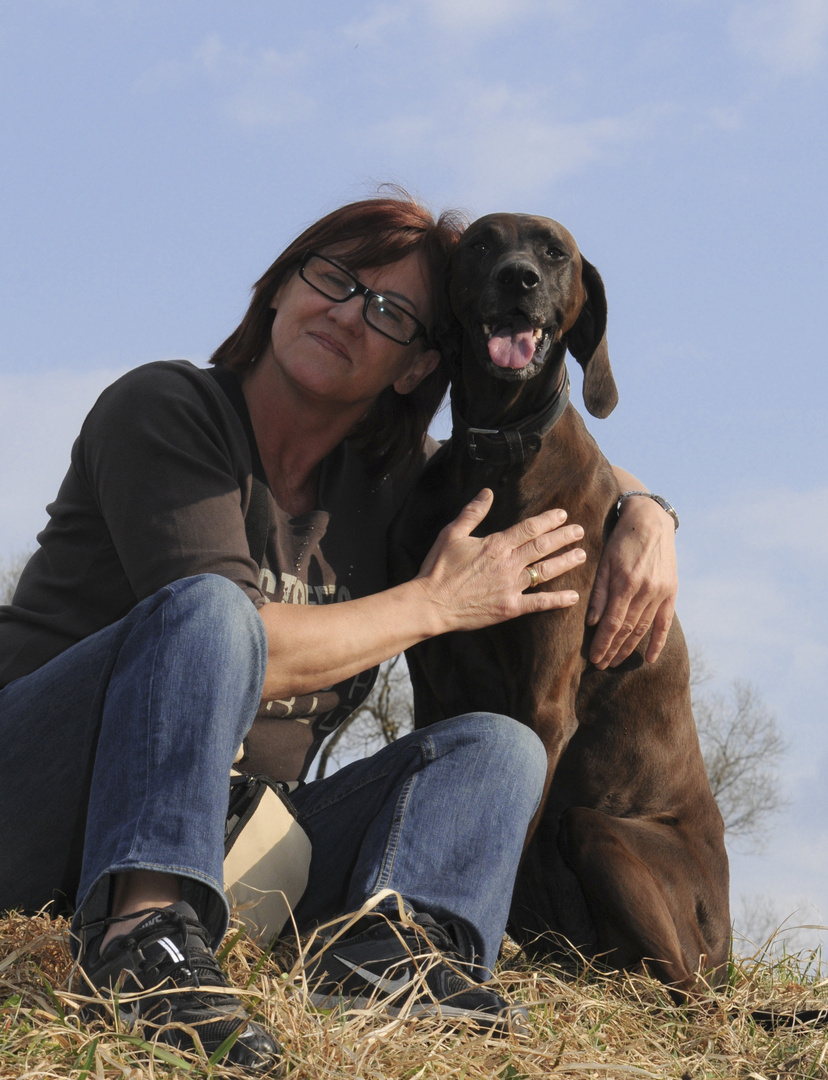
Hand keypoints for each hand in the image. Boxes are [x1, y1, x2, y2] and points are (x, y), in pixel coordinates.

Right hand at [417, 488, 585, 633]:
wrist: (431, 603)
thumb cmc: (438, 568)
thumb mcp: (452, 534)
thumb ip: (472, 513)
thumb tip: (487, 492)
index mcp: (496, 545)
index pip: (529, 528)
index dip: (548, 521)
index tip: (563, 515)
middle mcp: (508, 564)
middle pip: (542, 547)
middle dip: (563, 537)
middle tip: (579, 531)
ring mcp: (511, 586)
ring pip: (546, 571)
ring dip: (565, 562)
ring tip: (581, 555)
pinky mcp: (509, 607)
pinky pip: (538, 603)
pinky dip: (557, 600)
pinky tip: (573, 596)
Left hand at [586, 494, 677, 667]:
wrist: (651, 522)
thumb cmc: (621, 541)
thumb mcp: (604, 562)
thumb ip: (598, 593)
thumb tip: (592, 622)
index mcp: (625, 583)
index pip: (612, 623)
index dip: (603, 643)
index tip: (594, 658)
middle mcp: (645, 591)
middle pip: (627, 629)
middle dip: (613, 650)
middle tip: (601, 665)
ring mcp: (660, 593)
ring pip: (643, 628)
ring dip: (629, 648)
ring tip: (616, 661)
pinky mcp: (671, 592)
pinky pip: (664, 622)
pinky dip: (658, 642)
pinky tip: (649, 657)